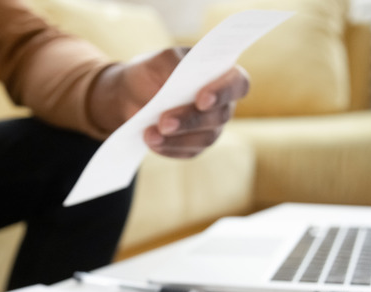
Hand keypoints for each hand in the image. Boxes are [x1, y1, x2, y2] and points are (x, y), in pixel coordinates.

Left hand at [89, 47, 249, 157]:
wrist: (132, 95)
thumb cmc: (153, 72)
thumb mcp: (159, 61)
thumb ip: (174, 65)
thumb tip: (183, 80)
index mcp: (221, 75)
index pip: (237, 83)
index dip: (224, 92)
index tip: (201, 99)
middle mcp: (222, 104)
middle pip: (220, 116)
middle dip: (191, 120)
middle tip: (164, 122)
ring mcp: (211, 127)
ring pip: (206, 138)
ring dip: (177, 138)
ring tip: (150, 134)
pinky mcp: (195, 146)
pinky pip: (188, 151)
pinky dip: (168, 147)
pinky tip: (151, 140)